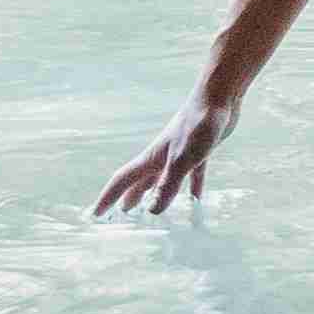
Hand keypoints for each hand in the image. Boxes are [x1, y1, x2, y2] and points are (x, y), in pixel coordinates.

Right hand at [92, 93, 232, 215]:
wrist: (218, 98)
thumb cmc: (198, 125)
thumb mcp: (182, 160)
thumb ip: (167, 185)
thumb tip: (152, 211)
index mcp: (151, 158)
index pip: (123, 180)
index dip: (108, 197)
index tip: (96, 213)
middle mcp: (161, 157)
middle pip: (140, 182)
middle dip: (129, 198)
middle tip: (120, 216)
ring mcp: (179, 154)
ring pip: (162, 180)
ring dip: (154, 195)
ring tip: (150, 211)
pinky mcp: (198, 152)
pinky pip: (192, 176)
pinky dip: (192, 188)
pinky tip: (195, 199)